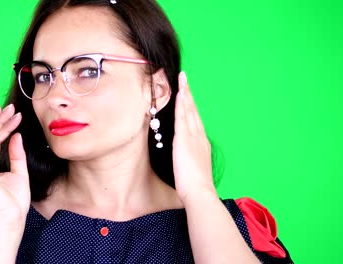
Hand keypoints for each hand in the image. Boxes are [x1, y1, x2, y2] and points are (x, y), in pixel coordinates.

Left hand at [173, 72, 214, 202]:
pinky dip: (182, 105)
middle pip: (193, 110)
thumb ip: (190, 158)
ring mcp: (193, 137)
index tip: (187, 93)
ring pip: (189, 110)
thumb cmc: (196, 186)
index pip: (195, 119)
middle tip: (185, 78)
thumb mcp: (193, 167)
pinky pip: (183, 118)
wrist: (199, 192)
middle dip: (188, 93)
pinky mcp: (184, 140)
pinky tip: (180, 94)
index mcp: (201, 143)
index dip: (191, 105)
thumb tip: (185, 156)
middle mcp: (199, 136)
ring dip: (185, 93)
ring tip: (182, 79)